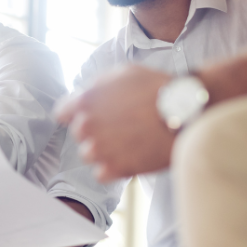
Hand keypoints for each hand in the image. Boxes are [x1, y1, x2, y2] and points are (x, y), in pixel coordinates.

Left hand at [56, 64, 175, 181]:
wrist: (184, 112)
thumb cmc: (157, 89)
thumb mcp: (123, 73)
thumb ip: (98, 86)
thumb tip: (88, 95)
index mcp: (84, 101)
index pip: (61, 113)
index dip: (74, 114)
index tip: (87, 116)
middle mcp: (86, 126)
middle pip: (79, 134)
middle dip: (95, 131)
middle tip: (120, 126)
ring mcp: (99, 150)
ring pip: (89, 154)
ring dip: (103, 151)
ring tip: (128, 141)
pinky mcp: (115, 169)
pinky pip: (102, 173)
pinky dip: (114, 167)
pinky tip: (131, 155)